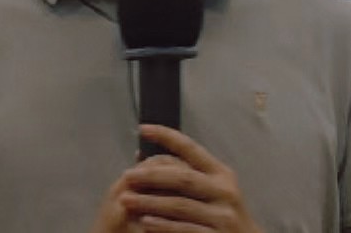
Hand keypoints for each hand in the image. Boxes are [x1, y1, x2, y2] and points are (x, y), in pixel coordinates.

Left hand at [100, 125, 260, 232]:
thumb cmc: (222, 216)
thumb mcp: (214, 190)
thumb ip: (188, 175)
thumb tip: (145, 159)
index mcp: (221, 174)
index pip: (191, 149)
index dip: (166, 136)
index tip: (143, 128)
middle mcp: (224, 191)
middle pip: (183, 178)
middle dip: (151, 175)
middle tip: (128, 175)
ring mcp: (222, 216)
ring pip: (180, 205)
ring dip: (149, 202)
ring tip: (127, 200)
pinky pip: (184, 229)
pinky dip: (163, 226)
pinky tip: (145, 222)